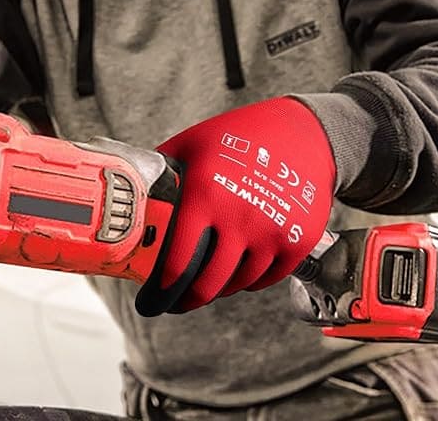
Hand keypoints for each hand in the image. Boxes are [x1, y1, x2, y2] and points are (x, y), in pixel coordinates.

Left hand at [136, 97, 335, 315]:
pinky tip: (238, 272)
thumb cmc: (242, 135)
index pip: (177, 261)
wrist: (306, 133)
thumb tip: (132, 196)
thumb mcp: (193, 143)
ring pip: (238, 284)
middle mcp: (239, 218)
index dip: (161, 289)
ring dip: (219, 289)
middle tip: (175, 304)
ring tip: (207, 283)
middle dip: (186, 301)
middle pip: (208, 284)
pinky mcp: (298, 241)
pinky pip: (267, 279)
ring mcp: (272, 232)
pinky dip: (250, 280)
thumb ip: (163, 171)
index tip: (150, 301)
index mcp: (205, 194)